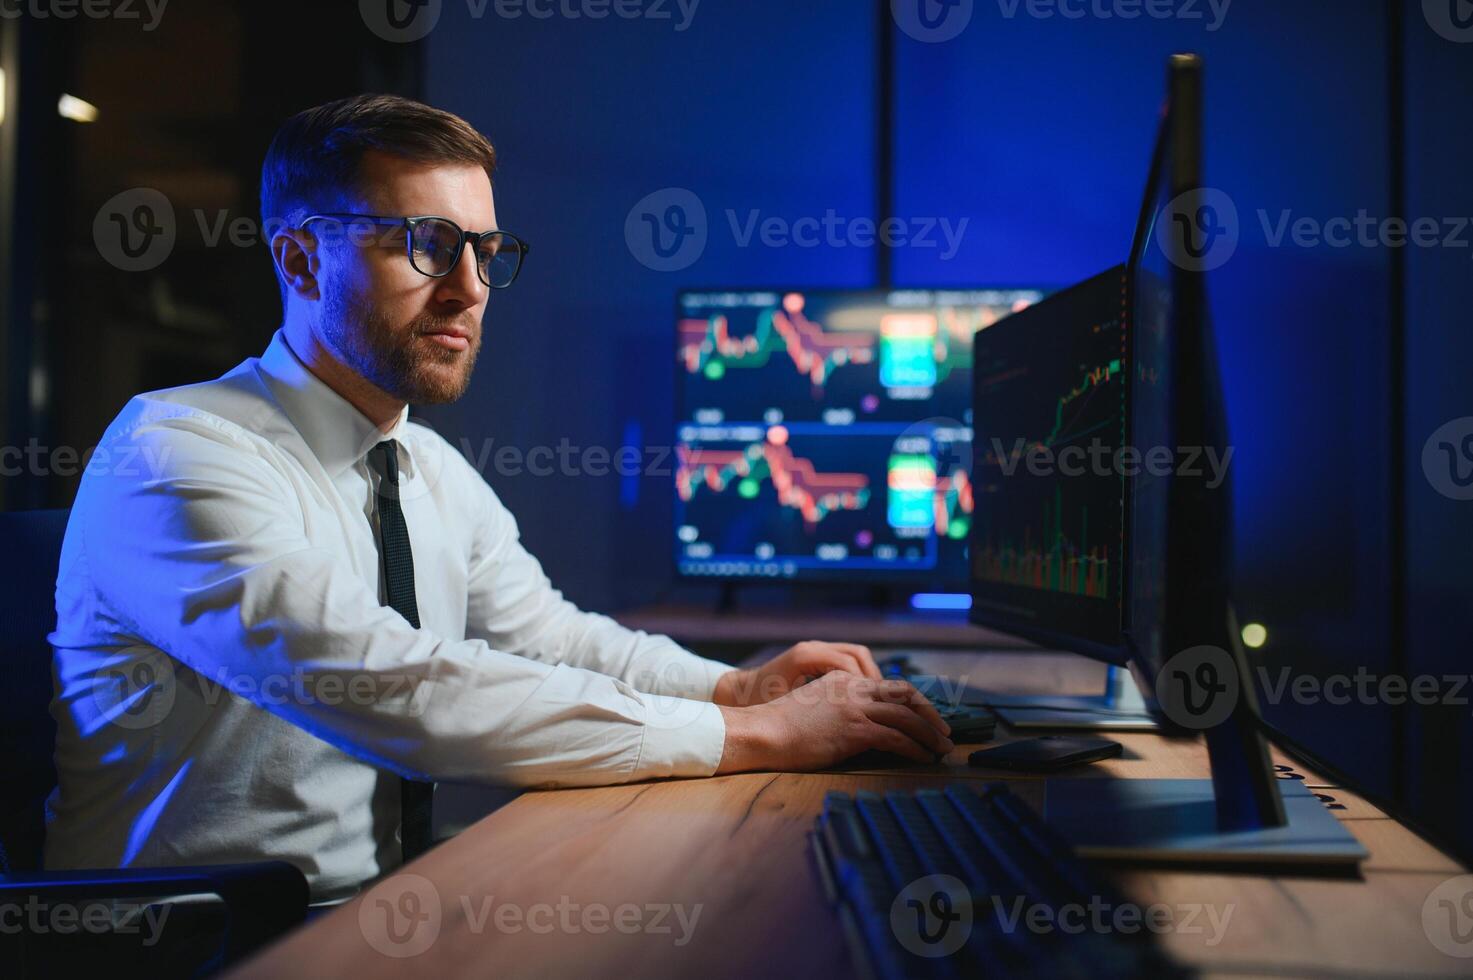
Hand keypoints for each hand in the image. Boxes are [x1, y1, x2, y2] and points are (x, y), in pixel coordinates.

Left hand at [712, 640, 882, 707]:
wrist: (741, 692)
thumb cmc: (759, 703)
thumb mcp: (785, 706)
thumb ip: (813, 708)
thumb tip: (847, 717)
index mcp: (805, 656)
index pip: (848, 665)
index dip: (864, 685)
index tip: (874, 707)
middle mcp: (813, 647)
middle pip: (858, 655)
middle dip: (874, 678)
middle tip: (884, 702)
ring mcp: (816, 649)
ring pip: (856, 655)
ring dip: (869, 675)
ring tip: (878, 699)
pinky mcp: (818, 656)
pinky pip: (847, 660)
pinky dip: (859, 675)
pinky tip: (863, 696)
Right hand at [715, 671, 953, 772]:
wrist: (764, 731)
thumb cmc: (782, 725)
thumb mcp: (815, 704)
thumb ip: (841, 706)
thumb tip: (863, 726)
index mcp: (845, 679)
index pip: (890, 686)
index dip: (913, 702)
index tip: (926, 717)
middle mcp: (853, 688)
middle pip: (906, 694)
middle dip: (930, 714)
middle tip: (945, 732)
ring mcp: (855, 707)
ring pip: (906, 716)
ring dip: (929, 734)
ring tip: (941, 749)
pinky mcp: (854, 729)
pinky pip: (895, 737)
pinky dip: (913, 748)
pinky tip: (921, 758)